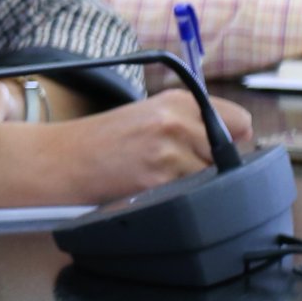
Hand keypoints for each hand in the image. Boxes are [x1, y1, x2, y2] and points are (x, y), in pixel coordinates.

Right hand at [0, 90, 252, 207]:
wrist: (61, 160)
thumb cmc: (103, 142)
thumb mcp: (149, 116)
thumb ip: (193, 124)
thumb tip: (238, 148)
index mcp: (179, 101)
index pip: (241, 123)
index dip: (229, 142)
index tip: (208, 150)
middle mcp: (179, 121)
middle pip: (231, 156)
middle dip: (211, 166)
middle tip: (172, 168)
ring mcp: (170, 151)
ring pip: (213, 180)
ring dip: (193, 186)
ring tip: (156, 179)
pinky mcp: (160, 180)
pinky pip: (191, 196)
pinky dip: (176, 200)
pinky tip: (149, 190)